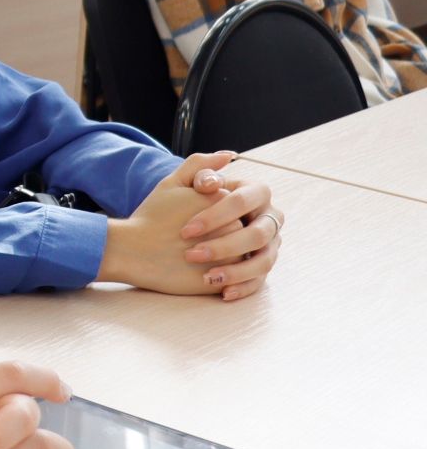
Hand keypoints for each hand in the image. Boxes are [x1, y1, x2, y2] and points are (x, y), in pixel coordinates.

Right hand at [99, 151, 244, 294]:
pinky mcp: (224, 279)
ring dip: (222, 257)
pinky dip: (220, 276)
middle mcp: (233, 227)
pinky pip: (232, 279)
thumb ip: (200, 165)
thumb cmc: (151, 217)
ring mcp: (231, 255)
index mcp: (224, 202)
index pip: (232, 210)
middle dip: (219, 237)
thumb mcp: (171, 184)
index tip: (187, 222)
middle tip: (189, 240)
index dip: (208, 218)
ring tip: (193, 256)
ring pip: (238, 257)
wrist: (133, 251)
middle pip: (237, 233)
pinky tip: (197, 271)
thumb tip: (228, 155)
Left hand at [179, 165, 284, 301]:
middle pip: (257, 234)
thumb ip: (200, 167)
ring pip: (264, 261)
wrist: (179, 230)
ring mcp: (270, 245)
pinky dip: (243, 287)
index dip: (215, 215)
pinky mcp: (262, 267)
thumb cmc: (185, 203)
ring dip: (236, 271)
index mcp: (255, 193)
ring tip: (208, 277)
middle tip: (192, 254)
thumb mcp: (184, 182)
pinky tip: (222, 292)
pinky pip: (260, 281)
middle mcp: (269, 219)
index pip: (242, 201)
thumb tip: (226, 156)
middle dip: (224, 245)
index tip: (185, 230)